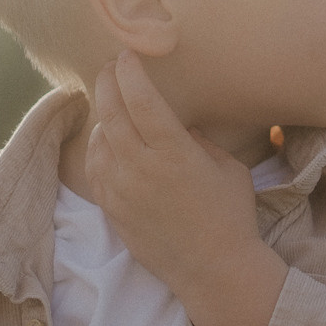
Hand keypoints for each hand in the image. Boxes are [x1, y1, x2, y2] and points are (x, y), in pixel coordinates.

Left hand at [87, 52, 288, 325]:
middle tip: (109, 66)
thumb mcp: (229, 168)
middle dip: (107, 82)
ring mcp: (121, 190)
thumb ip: (201, 141)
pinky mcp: (111, 209)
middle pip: (112, 112)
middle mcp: (141, 168)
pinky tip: (106, 138)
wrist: (213, 269)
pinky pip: (94, 166)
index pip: (142, 100)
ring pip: (99, 138)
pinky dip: (98, 146)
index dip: (130, 73)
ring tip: (111, 101)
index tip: (127, 55)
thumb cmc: (231, 216)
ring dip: (103, 114)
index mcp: (175, 153)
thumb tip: (181, 126)